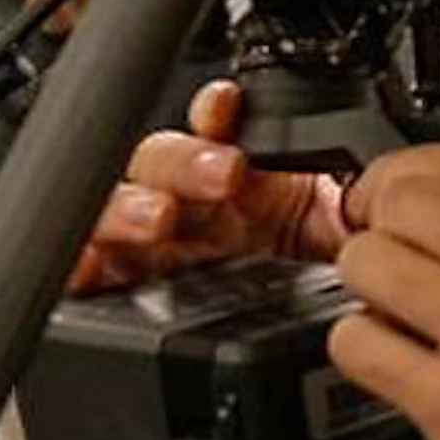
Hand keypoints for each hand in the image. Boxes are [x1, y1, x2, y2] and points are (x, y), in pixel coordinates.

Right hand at [70, 80, 348, 292]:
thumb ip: (350, 185)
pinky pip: (87, 278)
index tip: (229, 109)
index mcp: (243, 179)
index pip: (212, 128)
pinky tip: (87, 263)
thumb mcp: (352, 221)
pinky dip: (77, 266)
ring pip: (115, 211)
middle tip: (222, 177)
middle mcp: (193, 208)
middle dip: (182, 162)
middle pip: (157, 164)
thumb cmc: (339, 271)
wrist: (347, 330)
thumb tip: (361, 168)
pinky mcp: (132, 295)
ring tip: (158, 217)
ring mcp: (158, 249)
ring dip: (130, 206)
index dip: (213, 115)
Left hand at [324, 144, 439, 439]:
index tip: (403, 217)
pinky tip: (413, 375)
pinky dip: (371, 357)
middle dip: (386, 234)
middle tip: (402, 275)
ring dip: (375, 296)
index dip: (408, 187)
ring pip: (366, 262)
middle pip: (399, 198)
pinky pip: (358, 344)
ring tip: (412, 329)